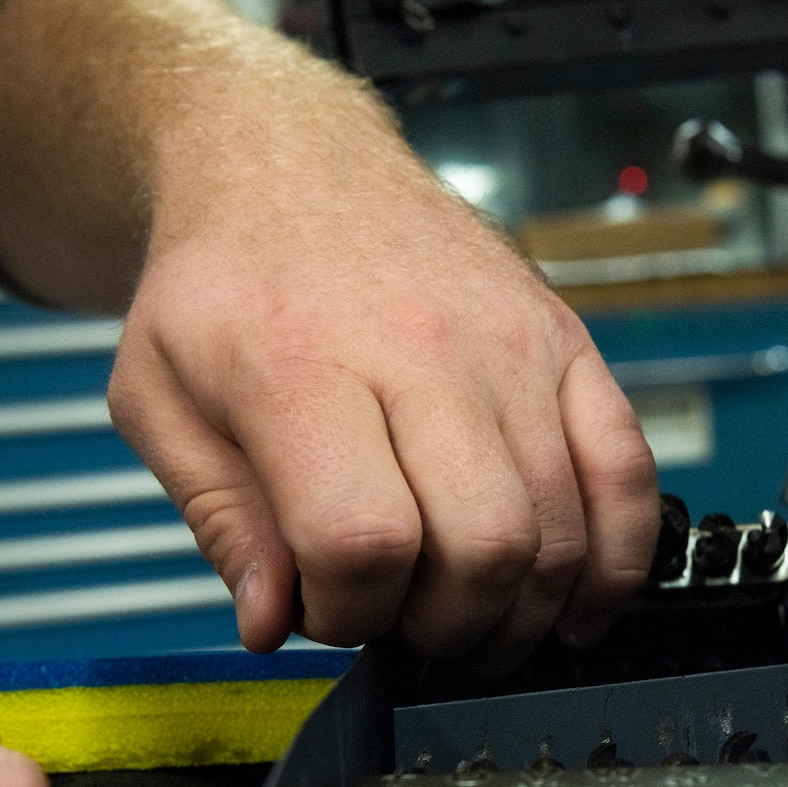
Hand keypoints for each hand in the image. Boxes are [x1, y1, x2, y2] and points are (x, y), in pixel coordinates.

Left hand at [111, 87, 658, 665]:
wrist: (291, 160)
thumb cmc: (225, 282)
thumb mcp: (160, 396)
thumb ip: (217, 518)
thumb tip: (274, 623)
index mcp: (300, 366)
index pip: (363, 540)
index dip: (349, 612)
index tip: (326, 605)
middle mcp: (421, 349)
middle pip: (483, 547)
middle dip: (444, 626)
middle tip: (404, 623)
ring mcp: (510, 344)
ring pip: (558, 527)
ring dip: (520, 611)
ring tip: (470, 618)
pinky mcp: (566, 342)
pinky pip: (627, 470)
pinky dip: (616, 559)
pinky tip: (576, 605)